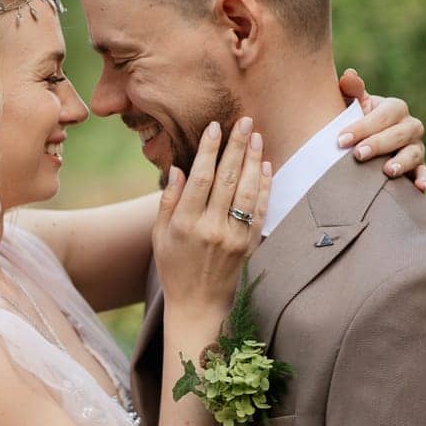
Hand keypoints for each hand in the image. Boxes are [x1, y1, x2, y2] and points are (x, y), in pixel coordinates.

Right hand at [153, 117, 271, 317]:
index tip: (215, 127)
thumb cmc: (175, 267)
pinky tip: (265, 166)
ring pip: (246, 191)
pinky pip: (259, 210)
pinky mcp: (249, 245)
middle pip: (226, 179)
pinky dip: (263, 186)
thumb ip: (169, 201)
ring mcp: (233, 238)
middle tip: (243, 120)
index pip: (200, 179)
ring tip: (255, 136)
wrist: (198, 305)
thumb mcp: (160, 236)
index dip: (209, 150)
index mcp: (185, 224)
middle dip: (235, 147)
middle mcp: (211, 229)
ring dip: (252, 160)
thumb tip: (179, 167)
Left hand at [338, 69, 425, 193]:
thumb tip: (348, 75)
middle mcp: (410, 126)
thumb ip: (351, 91)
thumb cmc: (356, 122)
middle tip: (358, 155)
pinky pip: (425, 173)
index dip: (362, 127)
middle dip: (378, 144)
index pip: (383, 116)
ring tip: (388, 171)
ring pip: (414, 153)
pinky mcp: (418, 168)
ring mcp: (416, 148)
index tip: (340, 140)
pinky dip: (424, 180)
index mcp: (394, 108)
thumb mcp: (353, 106)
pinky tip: (419, 188)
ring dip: (403, 162)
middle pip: (399, 134)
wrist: (364, 144)